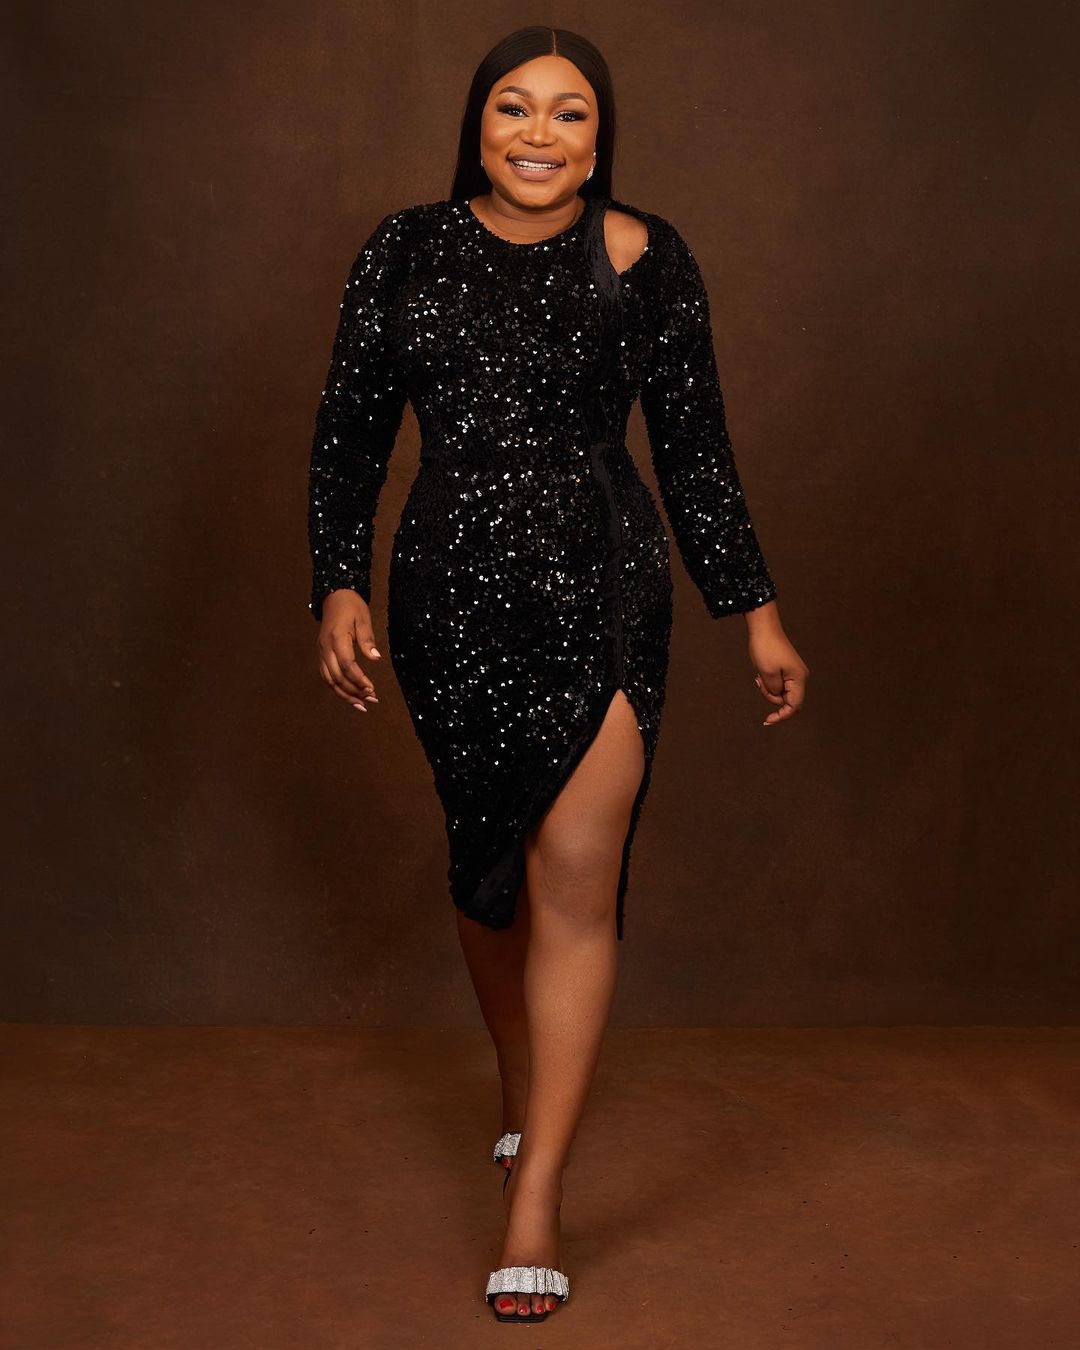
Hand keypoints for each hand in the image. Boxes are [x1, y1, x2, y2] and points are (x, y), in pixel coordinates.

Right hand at [316, 589, 383, 713]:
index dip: (359, 679)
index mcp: (337, 638)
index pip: (347, 665)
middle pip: (337, 677)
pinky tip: (350, 695)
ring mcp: (322, 652)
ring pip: (329, 680)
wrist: (335, 597)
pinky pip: (327, 676)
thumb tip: (375, 658)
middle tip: (371, 700)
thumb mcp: (364, 619)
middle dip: (354, 691)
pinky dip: (337, 688)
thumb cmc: (351, 606)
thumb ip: (368, 639)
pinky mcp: (322, 654)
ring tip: (361, 705)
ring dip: (345, 694)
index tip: (372, 688)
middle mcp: (326, 647)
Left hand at [744, 603, 807, 725]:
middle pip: (787, 700)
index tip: (767, 721)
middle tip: (759, 682)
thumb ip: (774, 691)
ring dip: (768, 689)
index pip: (794, 706)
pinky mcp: (788, 670)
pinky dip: (769, 683)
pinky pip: (779, 684)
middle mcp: (800, 677)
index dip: (782, 716)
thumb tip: (778, 697)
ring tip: (759, 675)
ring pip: (781, 693)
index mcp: (799, 678)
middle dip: (771, 697)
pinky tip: (761, 673)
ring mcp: (794, 673)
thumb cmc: (765, 648)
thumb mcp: (766, 674)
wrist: (764, 627)